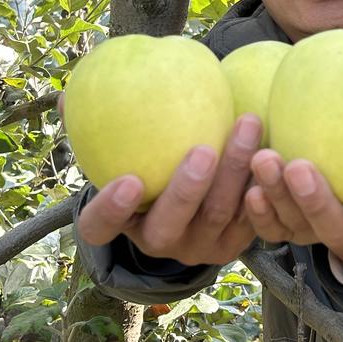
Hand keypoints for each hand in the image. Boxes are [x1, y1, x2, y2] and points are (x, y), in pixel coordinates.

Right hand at [76, 114, 262, 266]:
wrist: (201, 195)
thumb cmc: (152, 159)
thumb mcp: (124, 148)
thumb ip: (98, 124)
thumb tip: (68, 96)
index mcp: (123, 221)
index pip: (100, 228)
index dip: (110, 211)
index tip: (127, 180)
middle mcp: (160, 241)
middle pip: (170, 226)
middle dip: (187, 191)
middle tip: (203, 149)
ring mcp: (201, 246)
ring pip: (220, 216)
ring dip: (236, 171)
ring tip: (248, 124)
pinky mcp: (238, 240)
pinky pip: (254, 217)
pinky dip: (264, 183)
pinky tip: (274, 146)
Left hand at [244, 120, 342, 275]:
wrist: (339, 168)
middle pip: (333, 225)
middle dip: (315, 200)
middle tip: (300, 166)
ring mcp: (312, 229)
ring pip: (293, 224)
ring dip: (276, 195)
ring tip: (263, 160)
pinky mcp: (283, 225)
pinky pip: (267, 226)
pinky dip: (256, 211)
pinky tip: (248, 186)